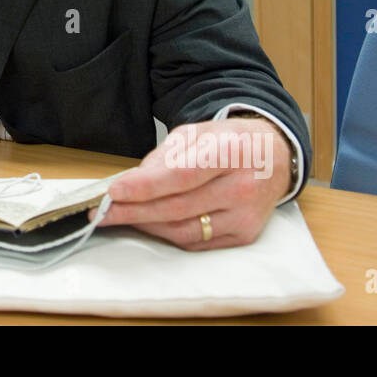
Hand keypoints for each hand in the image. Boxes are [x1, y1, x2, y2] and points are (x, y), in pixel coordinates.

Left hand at [90, 117, 291, 249]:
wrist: (274, 157)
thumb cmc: (228, 142)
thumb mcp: (196, 134)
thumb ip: (164, 157)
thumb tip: (131, 183)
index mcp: (231, 151)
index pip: (182, 175)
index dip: (145, 187)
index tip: (114, 191)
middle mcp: (243, 187)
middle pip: (179, 208)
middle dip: (134, 211)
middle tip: (102, 212)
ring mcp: (246, 216)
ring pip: (184, 230)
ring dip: (147, 226)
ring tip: (120, 217)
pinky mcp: (245, 235)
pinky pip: (196, 242)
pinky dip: (168, 234)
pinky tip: (150, 224)